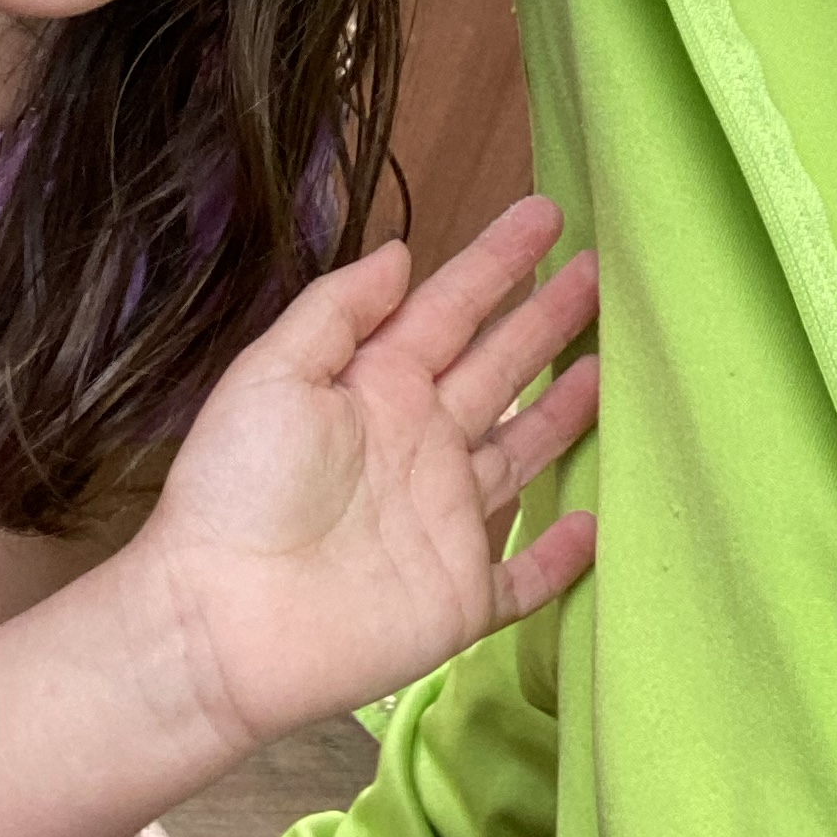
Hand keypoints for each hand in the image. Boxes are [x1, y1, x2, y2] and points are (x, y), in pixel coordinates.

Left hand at [140, 197, 598, 753]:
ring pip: (522, 453)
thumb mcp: (273, 373)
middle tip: (601, 270)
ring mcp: (446, 520)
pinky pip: (526, 578)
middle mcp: (421, 443)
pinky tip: (599, 525)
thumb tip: (403, 253)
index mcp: (378, 386)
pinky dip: (562, 556)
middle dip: (547, 319)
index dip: (497, 261)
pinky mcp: (461, 599)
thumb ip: (339, 310)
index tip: (546, 212)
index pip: (451, 309)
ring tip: (616, 368)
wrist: (219, 624)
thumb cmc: (237, 488)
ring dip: (566, 412)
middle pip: (499, 367)